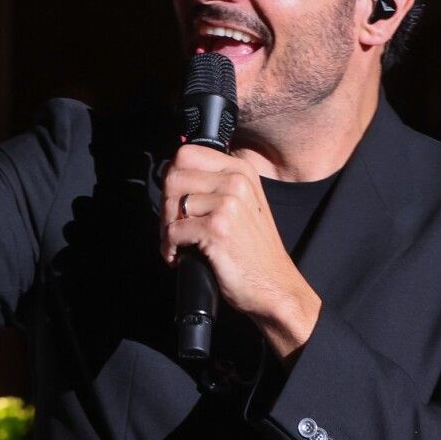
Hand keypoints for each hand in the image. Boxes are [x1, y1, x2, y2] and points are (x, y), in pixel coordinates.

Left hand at [161, 145, 320, 360]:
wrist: (274, 285)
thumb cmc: (253, 250)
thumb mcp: (242, 204)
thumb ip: (214, 185)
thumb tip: (172, 176)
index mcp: (241, 170)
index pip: (186, 154)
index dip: (172, 178)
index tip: (175, 202)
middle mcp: (236, 181)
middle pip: (173, 177)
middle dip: (166, 206)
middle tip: (174, 228)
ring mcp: (228, 203)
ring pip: (171, 205)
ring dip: (167, 230)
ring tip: (180, 246)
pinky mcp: (217, 228)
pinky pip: (173, 231)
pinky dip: (170, 248)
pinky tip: (181, 258)